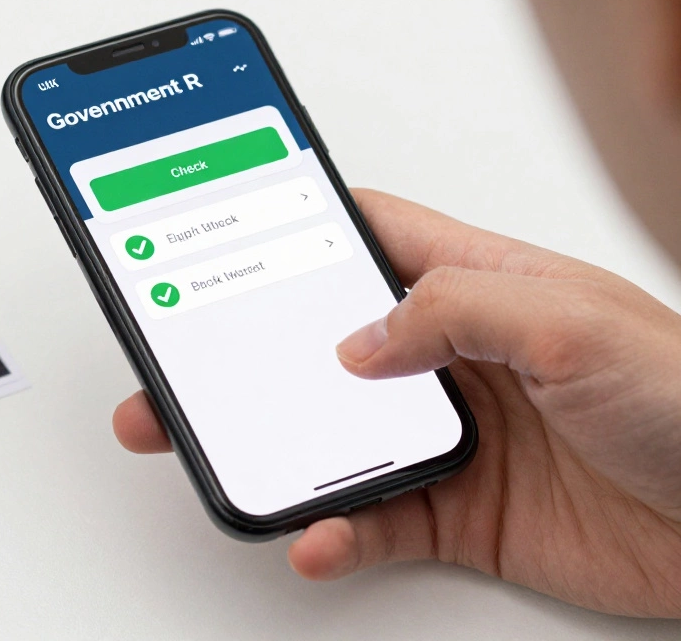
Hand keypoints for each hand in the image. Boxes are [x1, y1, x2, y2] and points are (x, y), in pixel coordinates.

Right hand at [113, 189, 680, 617]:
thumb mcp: (575, 324)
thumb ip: (457, 313)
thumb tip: (359, 341)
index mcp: (481, 286)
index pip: (369, 239)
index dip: (295, 229)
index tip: (226, 234)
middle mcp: (454, 358)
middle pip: (324, 344)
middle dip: (250, 353)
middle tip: (186, 363)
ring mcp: (451, 437)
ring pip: (333, 436)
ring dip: (275, 447)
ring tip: (223, 454)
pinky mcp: (458, 511)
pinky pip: (373, 520)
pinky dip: (335, 531)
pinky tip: (320, 534)